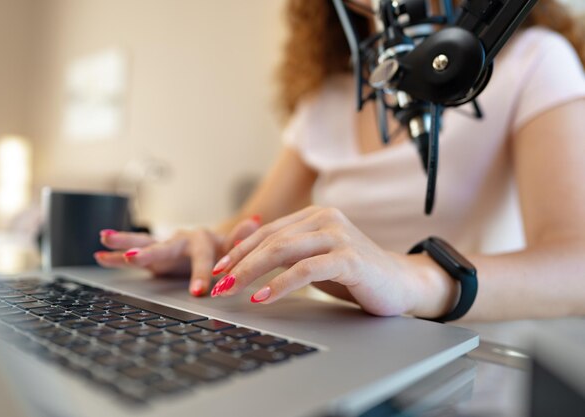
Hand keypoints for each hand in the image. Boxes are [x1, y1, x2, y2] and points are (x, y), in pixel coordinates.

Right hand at [94, 216, 261, 296]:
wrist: (213, 246)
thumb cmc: (224, 249)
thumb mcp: (234, 246)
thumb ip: (239, 238)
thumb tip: (253, 222)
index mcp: (201, 239)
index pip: (200, 257)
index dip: (200, 273)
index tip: (199, 291)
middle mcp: (180, 239)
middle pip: (163, 246)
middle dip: (149, 253)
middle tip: (134, 258)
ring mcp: (164, 246)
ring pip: (143, 243)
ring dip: (125, 242)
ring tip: (104, 238)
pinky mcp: (153, 255)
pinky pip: (132, 254)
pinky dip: (116, 255)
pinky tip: (100, 255)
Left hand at [208, 206, 455, 317]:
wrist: (400, 284)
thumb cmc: (355, 274)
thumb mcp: (316, 258)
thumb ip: (289, 252)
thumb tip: (246, 258)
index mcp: (315, 216)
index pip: (268, 231)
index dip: (240, 250)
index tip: (219, 269)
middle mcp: (326, 219)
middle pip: (271, 240)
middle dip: (240, 263)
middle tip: (218, 284)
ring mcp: (338, 236)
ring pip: (283, 251)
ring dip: (252, 272)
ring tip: (232, 290)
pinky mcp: (348, 258)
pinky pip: (305, 269)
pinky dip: (280, 284)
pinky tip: (263, 297)